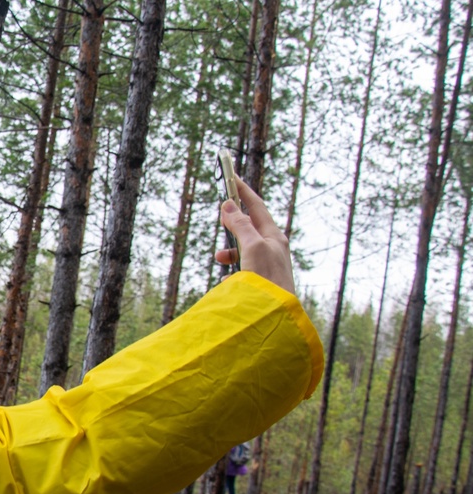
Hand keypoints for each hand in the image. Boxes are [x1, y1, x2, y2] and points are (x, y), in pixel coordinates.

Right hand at [215, 178, 295, 293]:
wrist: (275, 316)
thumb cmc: (268, 279)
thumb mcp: (252, 247)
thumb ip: (240, 226)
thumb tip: (228, 205)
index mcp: (274, 237)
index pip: (256, 207)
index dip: (243, 191)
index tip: (231, 178)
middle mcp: (272, 249)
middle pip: (249, 228)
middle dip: (232, 225)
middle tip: (220, 220)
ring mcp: (267, 266)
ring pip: (243, 251)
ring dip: (229, 251)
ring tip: (219, 259)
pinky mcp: (260, 282)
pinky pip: (242, 271)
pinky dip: (233, 272)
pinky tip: (229, 282)